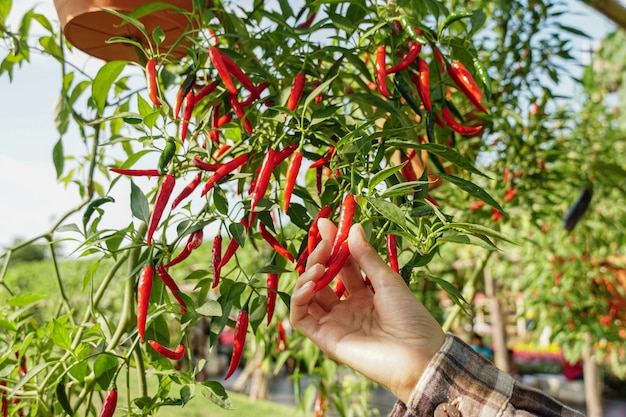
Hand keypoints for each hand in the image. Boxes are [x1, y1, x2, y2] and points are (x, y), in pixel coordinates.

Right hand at [290, 219, 445, 403]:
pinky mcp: (326, 340)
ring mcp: (335, 324)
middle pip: (322, 279)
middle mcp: (346, 309)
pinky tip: (310, 285)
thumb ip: (366, 257)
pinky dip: (298, 300)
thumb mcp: (388, 281)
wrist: (418, 354)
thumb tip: (353, 228)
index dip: (333, 245)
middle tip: (325, 241)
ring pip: (307, 297)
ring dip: (307, 277)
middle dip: (320, 257)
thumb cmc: (410, 318)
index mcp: (364, 295)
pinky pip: (301, 318)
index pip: (341, 266)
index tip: (326, 224)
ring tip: (320, 266)